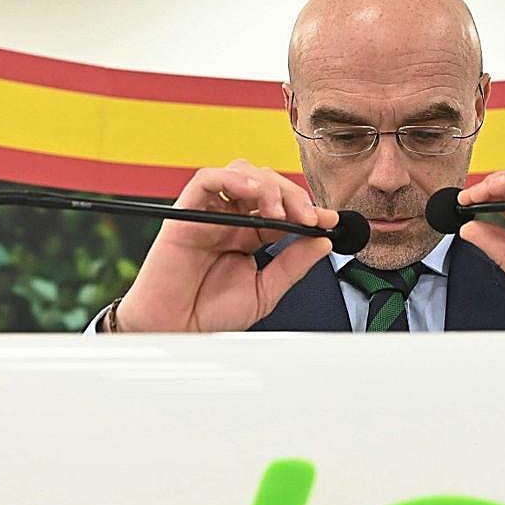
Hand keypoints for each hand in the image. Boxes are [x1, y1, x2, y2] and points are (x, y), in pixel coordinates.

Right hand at [114, 160, 337, 331]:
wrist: (175, 331)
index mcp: (249, 236)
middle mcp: (231, 220)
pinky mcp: (186, 214)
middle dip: (293, 195)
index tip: (329, 220)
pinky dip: (233, 179)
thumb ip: (292, 265)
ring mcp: (209, 214)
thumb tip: (322, 242)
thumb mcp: (264, 292)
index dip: (308, 209)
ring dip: (267, 185)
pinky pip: (206, 180)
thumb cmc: (209, 314)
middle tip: (309, 217)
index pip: (283, 208)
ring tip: (280, 211)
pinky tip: (253, 194)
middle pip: (266, 184)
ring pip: (240, 173)